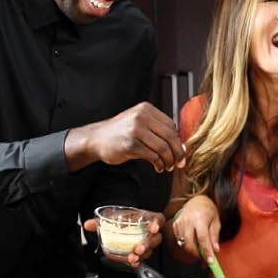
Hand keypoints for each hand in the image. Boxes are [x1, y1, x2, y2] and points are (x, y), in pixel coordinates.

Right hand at [66, 102, 185, 172]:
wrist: (96, 139)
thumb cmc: (120, 133)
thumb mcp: (139, 122)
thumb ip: (157, 129)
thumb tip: (181, 145)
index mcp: (146, 109)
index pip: (171, 125)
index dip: (178, 141)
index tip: (180, 152)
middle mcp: (141, 117)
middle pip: (170, 136)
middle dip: (178, 152)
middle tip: (179, 163)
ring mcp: (135, 130)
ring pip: (163, 147)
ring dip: (168, 160)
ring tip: (167, 166)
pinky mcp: (130, 144)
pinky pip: (153, 156)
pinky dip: (159, 164)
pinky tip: (158, 167)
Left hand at [83, 211, 164, 266]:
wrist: (124, 225)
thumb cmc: (124, 219)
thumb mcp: (113, 217)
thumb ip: (100, 221)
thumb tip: (88, 224)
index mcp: (147, 218)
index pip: (158, 219)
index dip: (157, 223)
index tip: (153, 229)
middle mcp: (150, 231)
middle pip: (155, 238)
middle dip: (147, 245)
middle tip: (138, 249)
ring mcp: (148, 242)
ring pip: (151, 250)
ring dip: (143, 255)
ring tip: (133, 258)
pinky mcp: (144, 252)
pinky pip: (144, 257)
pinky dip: (138, 261)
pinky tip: (133, 263)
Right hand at [171, 195, 221, 261]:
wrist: (196, 201)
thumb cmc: (208, 210)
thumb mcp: (216, 221)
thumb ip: (214, 236)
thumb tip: (215, 250)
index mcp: (200, 218)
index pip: (202, 239)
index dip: (206, 252)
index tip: (210, 261)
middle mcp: (188, 220)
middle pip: (189, 244)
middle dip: (197, 254)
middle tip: (204, 257)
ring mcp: (180, 223)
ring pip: (183, 243)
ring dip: (192, 250)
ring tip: (199, 249)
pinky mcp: (175, 225)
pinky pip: (179, 240)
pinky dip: (186, 244)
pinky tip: (192, 241)